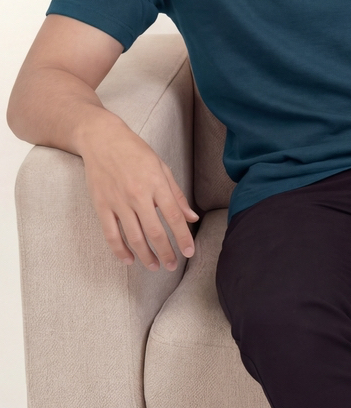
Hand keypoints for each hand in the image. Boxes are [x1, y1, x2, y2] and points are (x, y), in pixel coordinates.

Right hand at [81, 119, 198, 271]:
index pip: (174, 217)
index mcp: (157, 184)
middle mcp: (138, 195)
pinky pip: (111, 235)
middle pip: (155, 231)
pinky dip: (120, 251)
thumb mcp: (162, 167)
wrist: (103, 140)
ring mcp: (118, 202)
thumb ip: (177, 195)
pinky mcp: (102, 206)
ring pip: (134, 237)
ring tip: (155, 267)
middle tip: (172, 265)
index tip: (189, 252)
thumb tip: (192, 217)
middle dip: (166, 252)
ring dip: (146, 256)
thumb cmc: (136, 152)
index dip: (183, 237)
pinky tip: (129, 260)